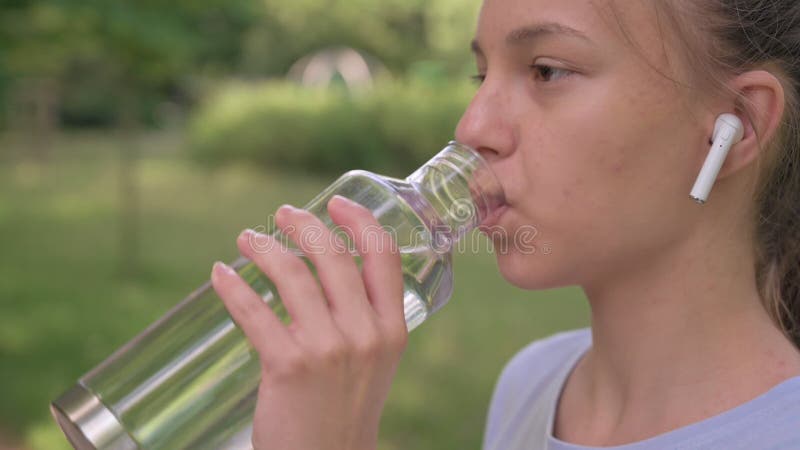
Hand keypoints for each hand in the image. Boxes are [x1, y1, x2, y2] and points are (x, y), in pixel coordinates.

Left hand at [211, 195, 407, 449]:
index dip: (361, 221)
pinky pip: (254, 311)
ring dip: (264, 247)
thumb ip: (366, 318)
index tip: (338, 202)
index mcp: (392, 328)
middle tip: (282, 214)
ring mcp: (327, 348)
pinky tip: (221, 274)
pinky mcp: (288, 365)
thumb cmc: (347, 409)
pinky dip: (233, 286)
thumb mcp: (376, 361)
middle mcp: (364, 333)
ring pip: (293, 274)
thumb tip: (332, 270)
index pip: (383, 257)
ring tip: (247, 239)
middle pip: (334, 256)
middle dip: (305, 225)